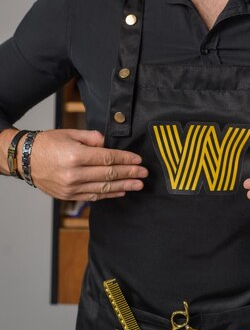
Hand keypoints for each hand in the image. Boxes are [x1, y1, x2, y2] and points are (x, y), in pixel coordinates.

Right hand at [18, 128, 147, 200]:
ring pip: (103, 188)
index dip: (125, 159)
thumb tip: (108, 144)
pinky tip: (120, 191)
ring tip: (138, 185)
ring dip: (123, 186)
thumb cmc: (48, 143)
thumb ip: (92, 138)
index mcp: (75, 155)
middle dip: (129, 173)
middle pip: (108, 174)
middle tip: (144, 173)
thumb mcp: (71, 133)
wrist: (26, 159)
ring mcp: (71, 187)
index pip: (107, 158)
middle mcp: (74, 174)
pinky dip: (108, 194)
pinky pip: (93, 196)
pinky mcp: (69, 196)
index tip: (138, 160)